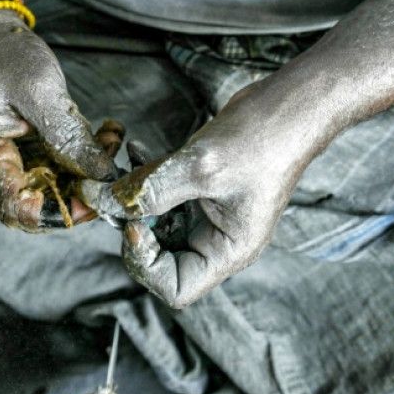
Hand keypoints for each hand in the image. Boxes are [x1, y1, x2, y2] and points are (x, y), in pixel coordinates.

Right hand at [0, 10, 118, 230]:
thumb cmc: (3, 58)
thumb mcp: (40, 90)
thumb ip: (68, 136)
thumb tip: (101, 175)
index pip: (18, 209)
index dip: (61, 211)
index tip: (98, 195)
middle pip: (37, 207)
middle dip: (80, 190)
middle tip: (113, 161)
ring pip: (50, 193)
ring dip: (84, 174)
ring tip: (108, 139)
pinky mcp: (15, 162)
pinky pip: (50, 175)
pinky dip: (76, 162)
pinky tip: (98, 139)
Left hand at [93, 80, 331, 307]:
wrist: (290, 106)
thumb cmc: (263, 141)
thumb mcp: (200, 167)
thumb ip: (149, 190)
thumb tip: (104, 203)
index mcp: (228, 252)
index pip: (175, 288)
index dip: (145, 263)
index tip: (133, 224)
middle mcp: (218, 241)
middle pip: (161, 258)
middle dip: (134, 226)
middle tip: (119, 194)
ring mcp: (209, 217)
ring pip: (157, 224)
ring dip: (135, 198)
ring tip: (124, 167)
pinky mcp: (201, 192)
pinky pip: (164, 197)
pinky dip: (146, 178)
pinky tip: (137, 150)